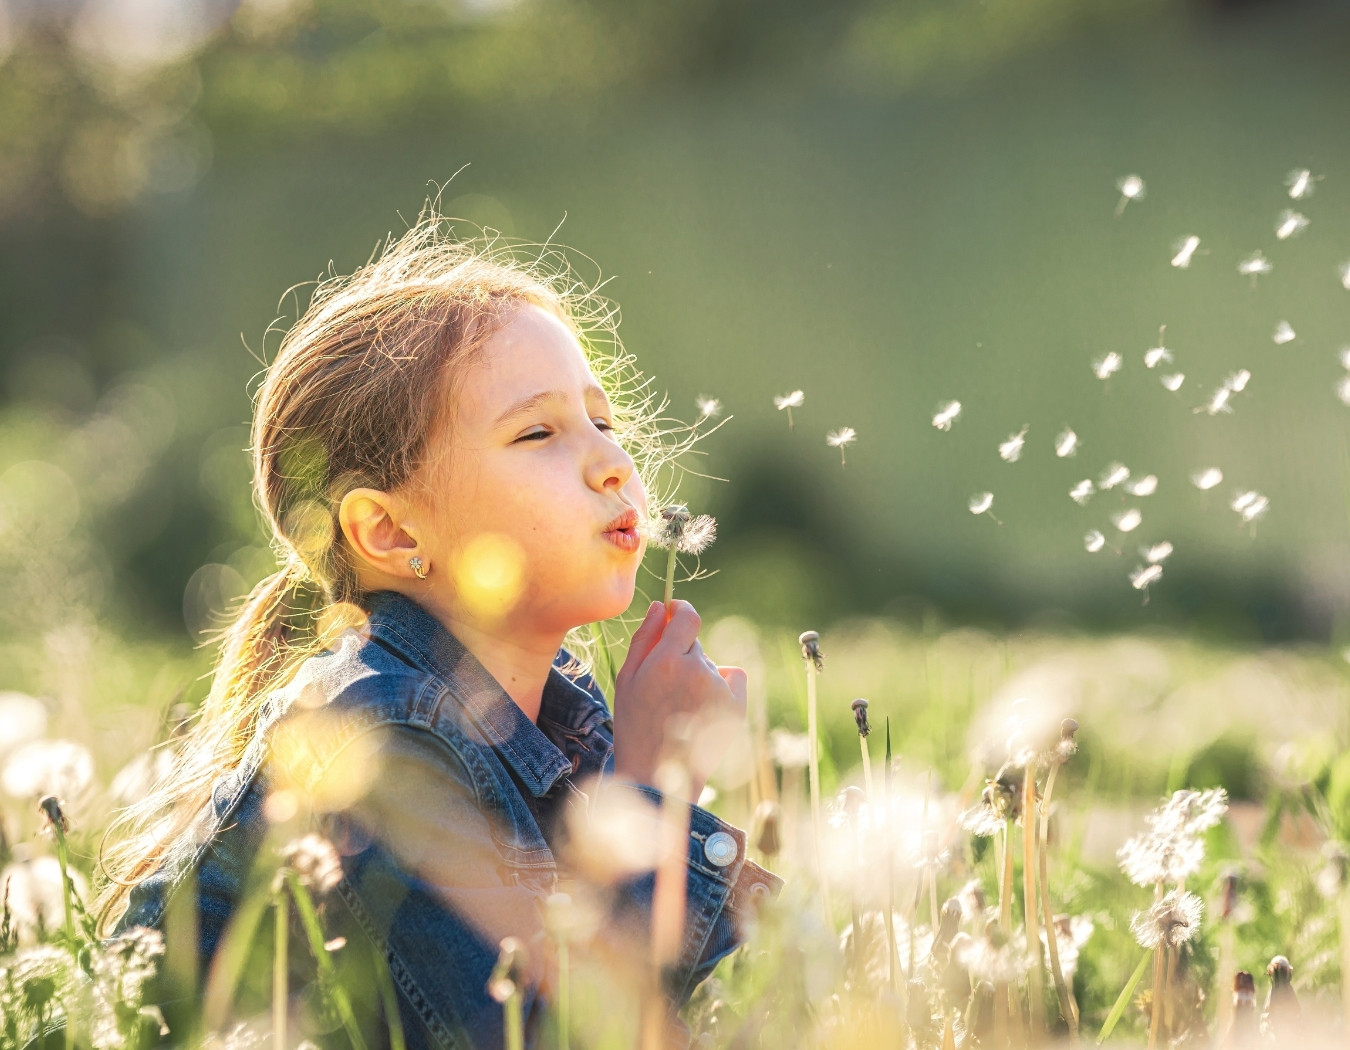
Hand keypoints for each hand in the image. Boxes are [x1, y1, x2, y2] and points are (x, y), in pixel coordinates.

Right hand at [611, 599, 747, 801]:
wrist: (657, 776)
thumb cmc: (635, 726)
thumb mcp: (627, 679)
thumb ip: (644, 638)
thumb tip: (660, 606)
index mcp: (666, 661)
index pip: (688, 616)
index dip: (682, 610)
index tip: (676, 613)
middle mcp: (697, 671)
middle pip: (695, 644)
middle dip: (682, 654)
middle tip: (666, 687)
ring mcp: (719, 690)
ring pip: (710, 664)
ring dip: (699, 674)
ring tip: (681, 707)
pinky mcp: (736, 707)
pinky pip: (733, 677)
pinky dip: (723, 684)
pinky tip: (704, 706)